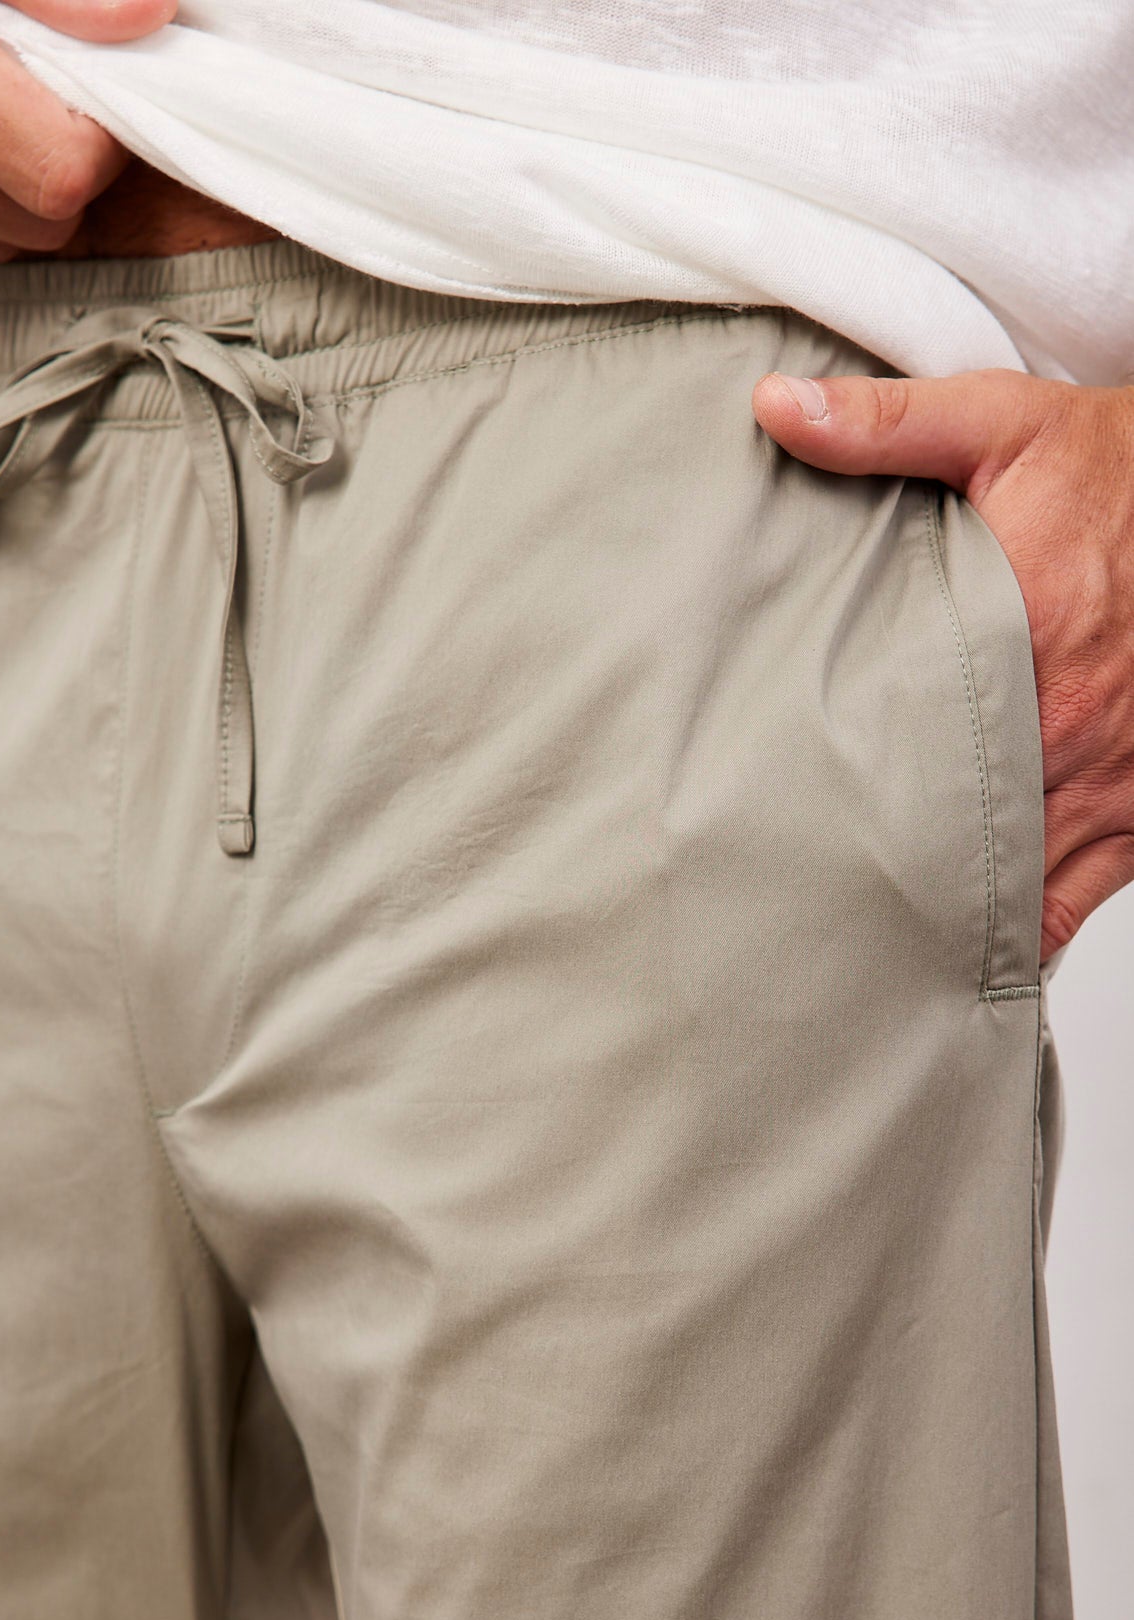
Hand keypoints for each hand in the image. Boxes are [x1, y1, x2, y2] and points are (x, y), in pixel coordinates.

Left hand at [753, 366, 1133, 961]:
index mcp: (1025, 632)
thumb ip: (890, 426)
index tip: (776, 817)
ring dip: (943, 907)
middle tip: (798, 900)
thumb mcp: (1006, 424)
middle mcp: (1072, 722)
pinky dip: (1021, 928)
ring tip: (859, 940)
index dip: (841, 788)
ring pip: (1014, 881)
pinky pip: (1078, 897)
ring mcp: (1114, 778)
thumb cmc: (1119, 469)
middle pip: (954, 827)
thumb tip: (777, 411)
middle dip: (881, 866)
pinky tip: (959, 951)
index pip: (911, 735)